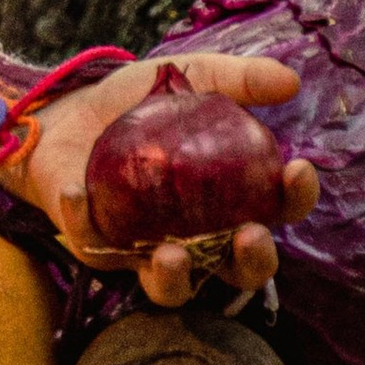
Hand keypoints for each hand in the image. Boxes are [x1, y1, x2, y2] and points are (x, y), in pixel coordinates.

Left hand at [10, 53, 318, 308]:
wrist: (67, 111)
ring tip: (172, 255)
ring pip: (171, 288)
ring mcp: (147, 249)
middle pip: (239, 270)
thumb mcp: (189, 77)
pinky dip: (84, 223)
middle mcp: (197, 237)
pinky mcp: (97, 248)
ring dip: (175, 279)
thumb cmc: (138, 102)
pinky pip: (94, 247)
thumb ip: (238, 79)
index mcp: (230, 201)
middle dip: (253, 262)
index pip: (277, 211)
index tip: (297, 170)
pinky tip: (76, 192)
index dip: (296, 198)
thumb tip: (291, 82)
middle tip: (250, 235)